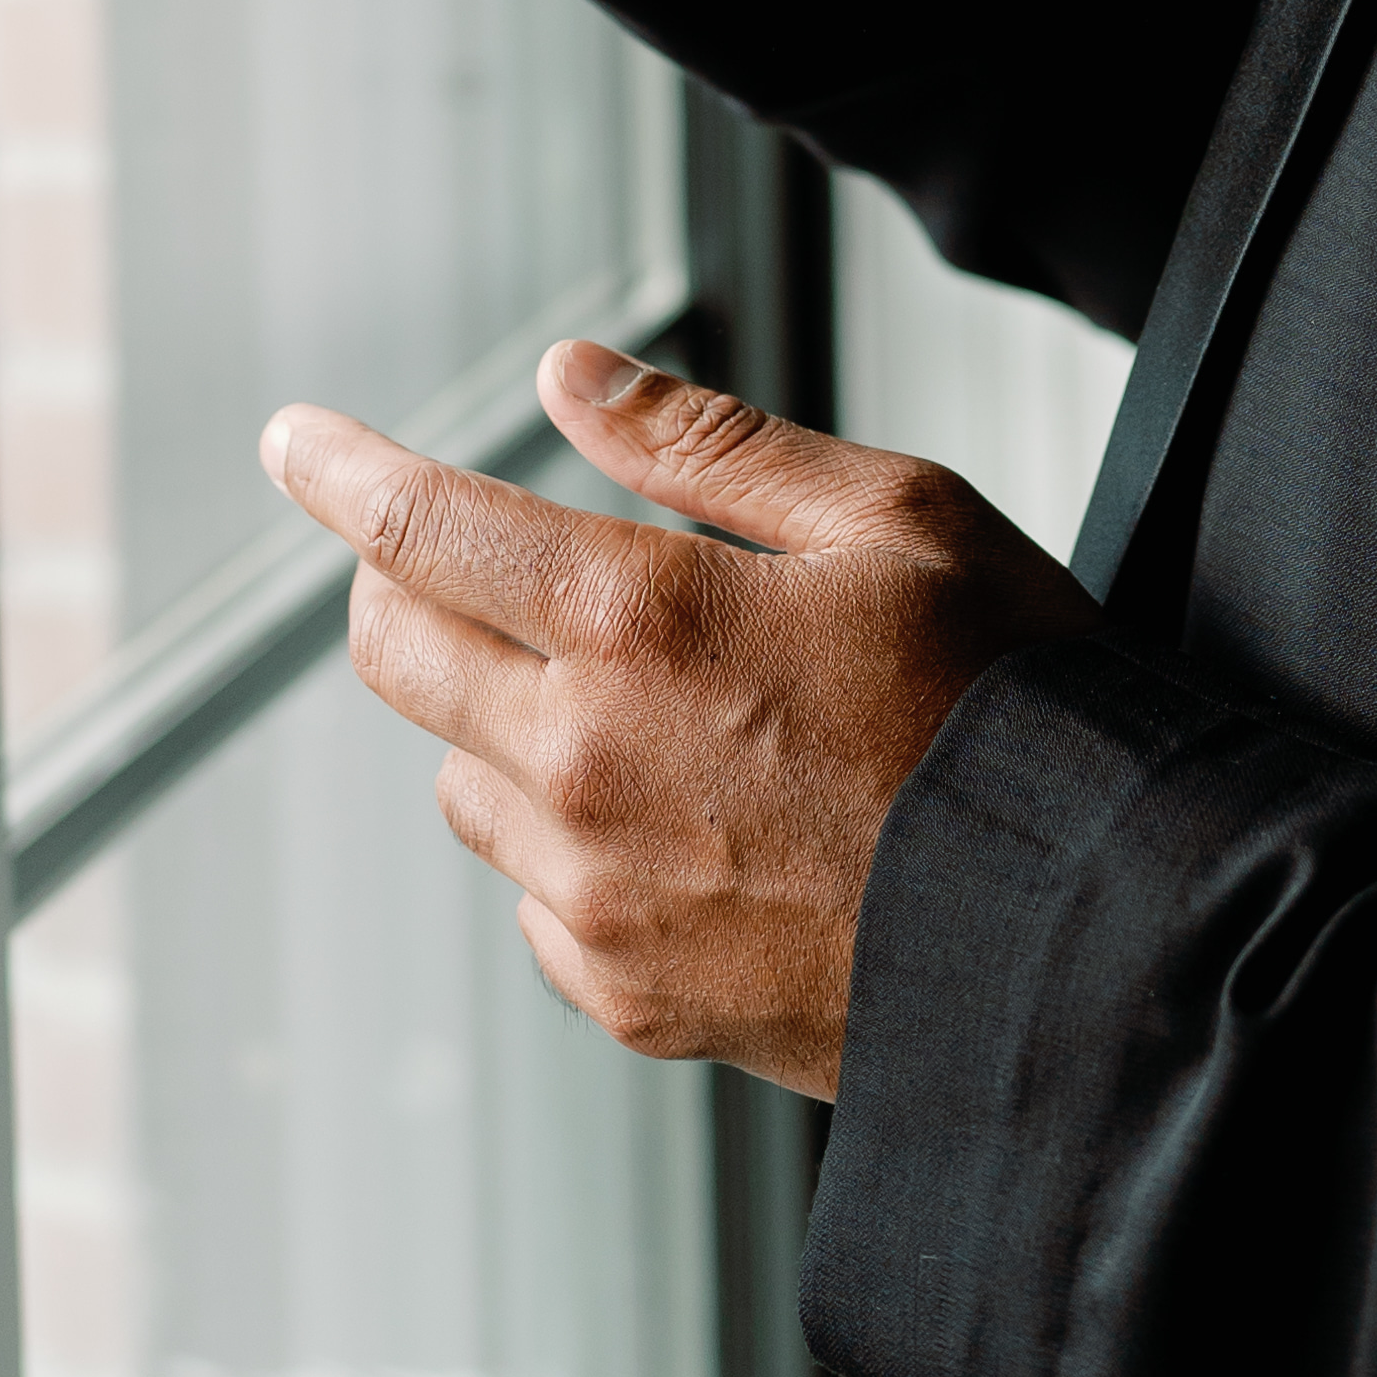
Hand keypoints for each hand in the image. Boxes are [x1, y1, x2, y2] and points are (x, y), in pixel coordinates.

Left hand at [263, 343, 1097, 1096]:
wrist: (1082, 935)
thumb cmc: (1011, 706)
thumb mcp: (894, 515)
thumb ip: (708, 444)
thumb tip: (571, 379)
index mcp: (641, 619)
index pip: (422, 531)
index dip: (342, 472)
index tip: (295, 442)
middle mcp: (584, 764)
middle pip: (397, 654)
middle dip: (403, 584)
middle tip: (465, 554)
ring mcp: (596, 895)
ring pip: (462, 779)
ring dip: (502, 718)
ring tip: (646, 697)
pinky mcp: (628, 997)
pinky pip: (533, 901)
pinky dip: (567, 843)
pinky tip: (680, 815)